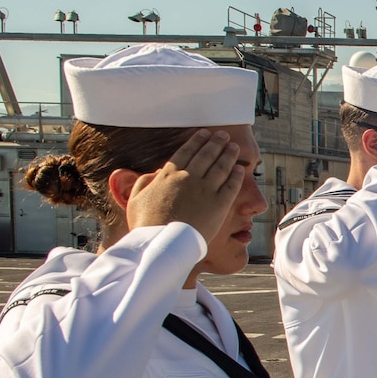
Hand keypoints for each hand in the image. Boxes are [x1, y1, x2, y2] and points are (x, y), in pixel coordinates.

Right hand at [125, 129, 243, 244]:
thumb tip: (154, 173)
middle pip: (206, 155)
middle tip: (223, 135)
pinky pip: (231, 185)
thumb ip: (143, 183)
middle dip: (216, 143)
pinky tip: (239, 169)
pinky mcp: (219, 205)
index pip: (186, 152)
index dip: (196, 141)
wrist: (163, 244)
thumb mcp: (136, 200)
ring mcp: (205, 190)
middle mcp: (188, 178)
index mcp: (168, 175)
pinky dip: (236, 175)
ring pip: (220, 166)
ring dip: (228, 154)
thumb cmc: (146, 225)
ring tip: (234, 147)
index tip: (204, 133)